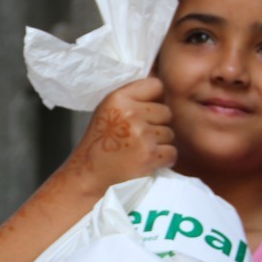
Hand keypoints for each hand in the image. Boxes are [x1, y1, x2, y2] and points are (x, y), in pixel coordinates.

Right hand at [59, 77, 175, 192]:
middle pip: (166, 111)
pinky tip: (147, 161)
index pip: (156, 85)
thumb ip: (132, 99)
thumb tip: (164, 92)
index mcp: (118, 98)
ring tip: (140, 150)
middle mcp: (130, 113)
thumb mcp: (107, 111)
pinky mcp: (149, 155)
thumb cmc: (100, 144)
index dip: (155, 99)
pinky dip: (163, 159)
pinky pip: (172, 152)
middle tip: (140, 137)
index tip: (146, 113)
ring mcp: (141, 135)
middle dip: (158, 125)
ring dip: (160, 144)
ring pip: (170, 133)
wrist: (89, 176)